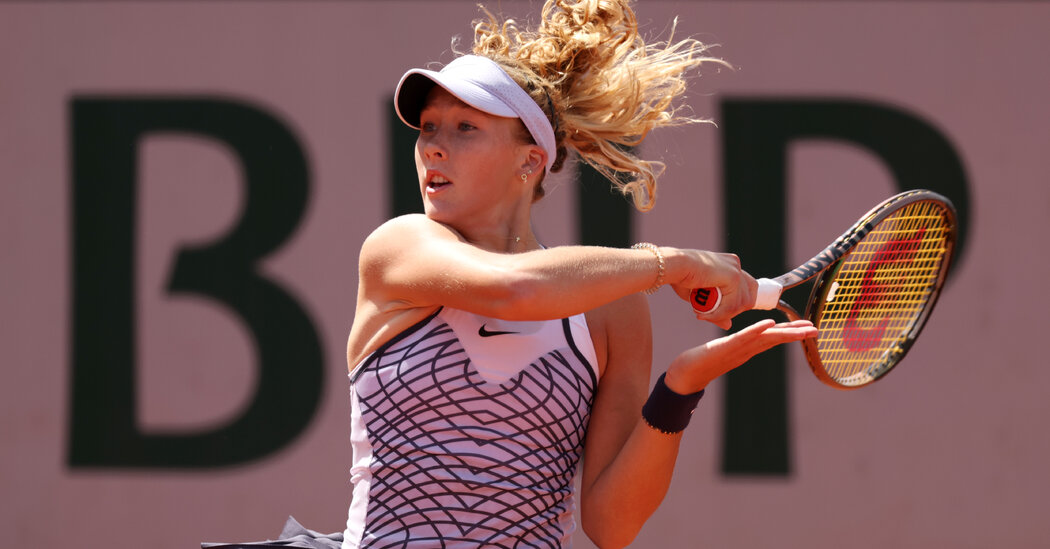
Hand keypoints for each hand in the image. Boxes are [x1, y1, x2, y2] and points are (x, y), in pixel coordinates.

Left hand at [663, 319, 817, 393]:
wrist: (684, 376)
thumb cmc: (701, 361)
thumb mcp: (723, 350)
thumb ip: (735, 344)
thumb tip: (744, 339)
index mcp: (747, 350)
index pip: (773, 338)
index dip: (791, 333)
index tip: (809, 328)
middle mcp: (746, 351)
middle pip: (775, 339)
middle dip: (796, 334)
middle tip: (816, 329)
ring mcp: (737, 350)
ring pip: (765, 339)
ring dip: (785, 333)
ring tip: (803, 328)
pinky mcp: (724, 348)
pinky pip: (743, 338)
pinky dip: (756, 330)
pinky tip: (769, 324)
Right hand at [666, 249, 756, 329]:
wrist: (674, 266)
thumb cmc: (681, 278)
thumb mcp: (701, 297)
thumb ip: (717, 309)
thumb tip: (729, 325)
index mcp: (729, 265)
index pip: (746, 290)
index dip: (736, 305)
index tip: (719, 311)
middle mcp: (735, 264)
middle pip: (748, 298)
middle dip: (731, 312)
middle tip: (709, 314)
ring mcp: (736, 270)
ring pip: (741, 304)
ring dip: (722, 314)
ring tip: (703, 314)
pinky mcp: (733, 277)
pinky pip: (732, 305)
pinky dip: (718, 314)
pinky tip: (703, 313)